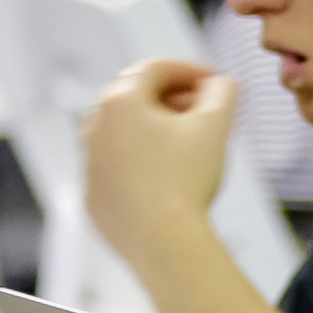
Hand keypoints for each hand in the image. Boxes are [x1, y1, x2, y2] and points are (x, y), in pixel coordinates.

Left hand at [80, 58, 234, 266]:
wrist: (164, 243)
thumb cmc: (183, 184)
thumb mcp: (216, 126)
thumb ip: (222, 93)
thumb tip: (221, 84)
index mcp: (120, 102)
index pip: (155, 69)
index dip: (190, 70)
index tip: (213, 81)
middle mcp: (95, 128)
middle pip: (136, 100)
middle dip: (172, 100)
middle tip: (203, 112)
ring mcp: (90, 164)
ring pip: (123, 135)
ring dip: (154, 133)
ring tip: (187, 147)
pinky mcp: (94, 197)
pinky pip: (118, 171)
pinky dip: (140, 166)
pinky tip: (168, 180)